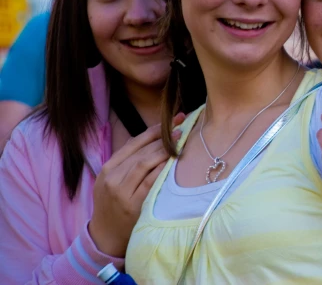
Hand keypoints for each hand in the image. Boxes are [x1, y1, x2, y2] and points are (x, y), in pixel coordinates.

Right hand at [88, 113, 184, 255]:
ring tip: (181, 141)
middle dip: (163, 137)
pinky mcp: (133, 205)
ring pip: (145, 162)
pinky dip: (163, 169)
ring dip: (165, 150)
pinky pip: (151, 181)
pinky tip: (174, 161)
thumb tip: (157, 136)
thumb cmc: (114, 204)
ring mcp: (122, 191)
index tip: (173, 120)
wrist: (105, 235)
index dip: (155, 130)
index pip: (134, 143)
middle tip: (182, 127)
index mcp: (108, 168)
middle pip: (142, 150)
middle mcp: (113, 177)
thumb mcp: (113, 180)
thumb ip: (130, 161)